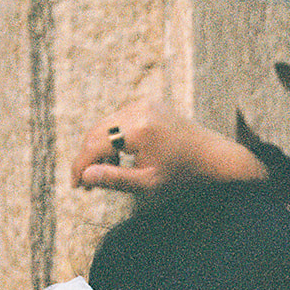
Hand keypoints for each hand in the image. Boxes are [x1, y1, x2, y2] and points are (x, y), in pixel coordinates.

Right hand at [71, 99, 266, 191]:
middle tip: (86, 183)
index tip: (76, 186)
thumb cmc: (183, 173)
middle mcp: (139, 109)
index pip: (95, 145)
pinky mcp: (149, 103)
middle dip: (88, 157)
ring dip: (99, 147)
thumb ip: (114, 179)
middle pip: (97, 131)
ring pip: (106, 124)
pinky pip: (120, 119)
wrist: (213, 156)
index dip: (81, 166)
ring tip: (104, 172)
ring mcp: (144, 103)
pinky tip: (119, 157)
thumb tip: (85, 176)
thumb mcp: (148, 182)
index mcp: (138, 128)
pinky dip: (114, 136)